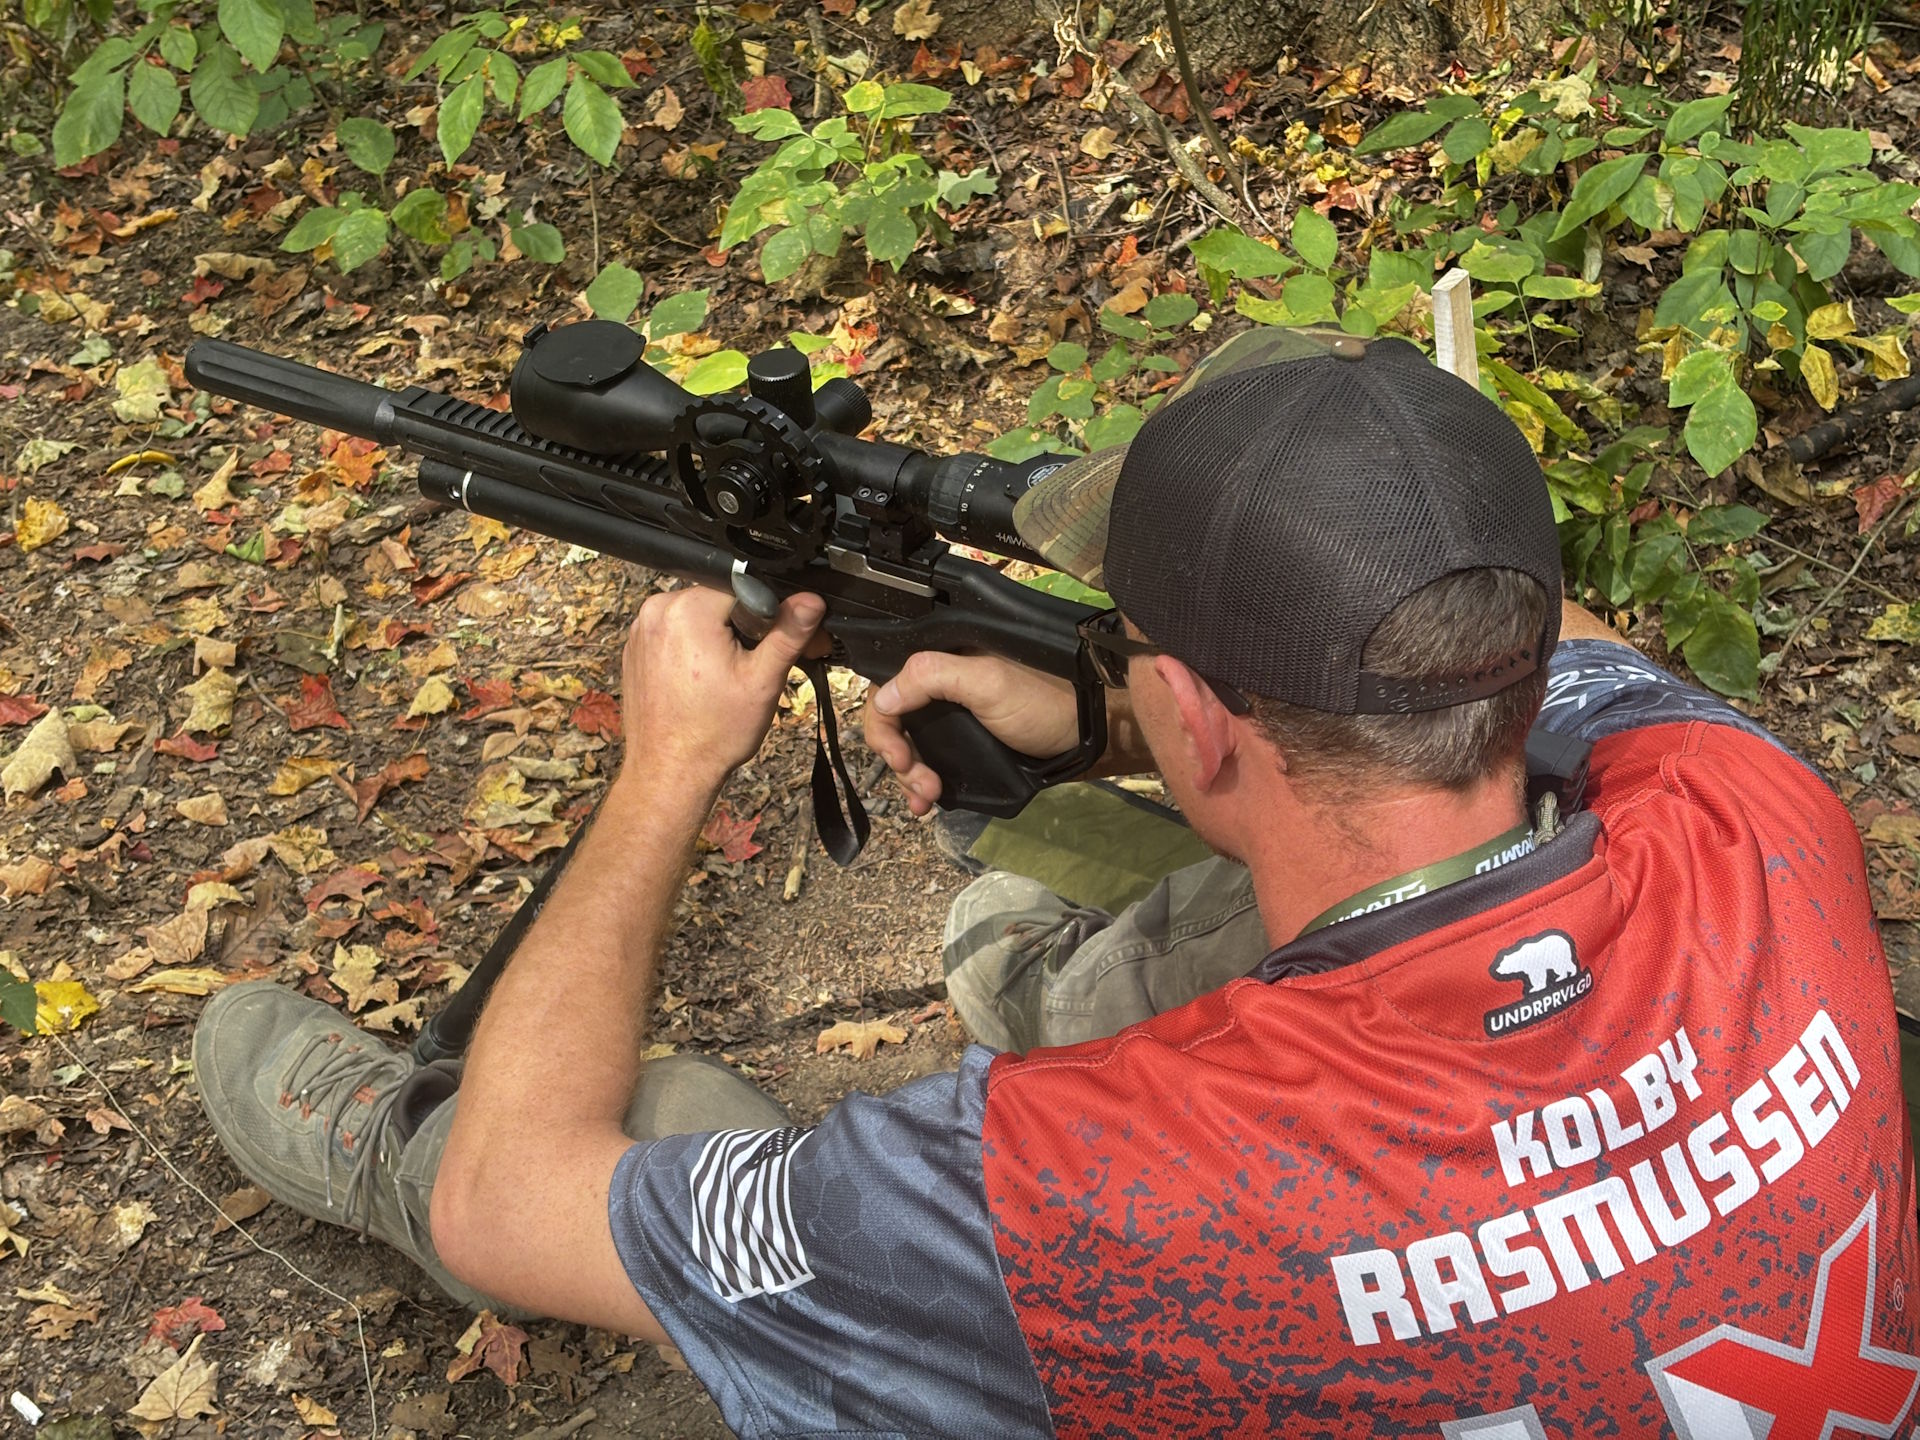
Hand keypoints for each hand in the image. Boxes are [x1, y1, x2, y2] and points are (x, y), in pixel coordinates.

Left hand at [618, 587, 825, 792]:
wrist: (670, 771)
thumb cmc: (713, 732)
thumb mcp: (763, 680)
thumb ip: (788, 633)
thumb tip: (811, 600)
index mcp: (688, 609)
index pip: (744, 589)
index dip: (770, 616)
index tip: (781, 644)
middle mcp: (657, 611)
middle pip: (720, 601)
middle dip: (744, 628)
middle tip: (757, 666)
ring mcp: (641, 630)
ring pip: (698, 617)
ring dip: (719, 637)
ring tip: (728, 677)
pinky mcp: (636, 649)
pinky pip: (675, 634)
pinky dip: (694, 649)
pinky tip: (704, 681)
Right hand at [865, 653, 1077, 815]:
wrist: (1082, 737)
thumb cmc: (1038, 703)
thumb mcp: (985, 683)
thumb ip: (931, 678)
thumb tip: (881, 699)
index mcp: (938, 664)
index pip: (886, 691)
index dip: (883, 728)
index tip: (900, 758)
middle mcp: (938, 690)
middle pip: (893, 726)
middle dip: (899, 760)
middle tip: (923, 786)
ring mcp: (949, 721)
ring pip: (908, 750)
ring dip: (909, 778)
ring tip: (928, 799)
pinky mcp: (963, 747)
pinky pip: (929, 765)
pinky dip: (921, 786)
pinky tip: (927, 804)